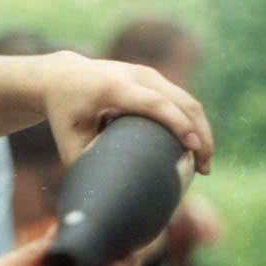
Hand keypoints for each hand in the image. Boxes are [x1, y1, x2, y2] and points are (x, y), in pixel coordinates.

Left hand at [37, 51, 212, 172]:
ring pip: (186, 98)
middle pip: (180, 100)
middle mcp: (134, 75)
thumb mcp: (69, 143)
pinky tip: (195, 146)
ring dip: (202, 129)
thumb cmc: (64, 116)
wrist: (61, 77)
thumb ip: (90, 164)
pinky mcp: (152, 77)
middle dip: (200, 133)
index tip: (194, 148)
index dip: (178, 124)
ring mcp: (146, 73)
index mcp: (112, 88)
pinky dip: (192, 121)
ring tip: (204, 163)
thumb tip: (112, 193)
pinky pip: (180, 98)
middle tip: (205, 168)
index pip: (155, 103)